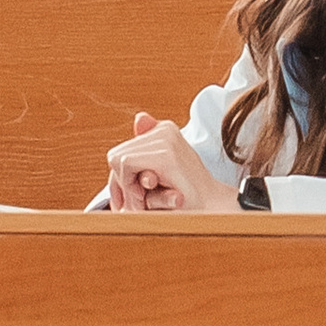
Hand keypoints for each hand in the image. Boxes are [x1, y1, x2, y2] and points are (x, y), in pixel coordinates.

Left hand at [105, 113, 239, 212]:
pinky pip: (126, 164)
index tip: (138, 192)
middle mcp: (164, 130)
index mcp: (163, 130)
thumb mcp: (160, 171)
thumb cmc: (184, 195)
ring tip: (151, 195)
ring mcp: (165, 140)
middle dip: (124, 181)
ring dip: (128, 186)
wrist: (210, 208)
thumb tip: (139, 117)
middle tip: (147, 195)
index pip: (121, 151)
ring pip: (117, 159)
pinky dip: (131, 185)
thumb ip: (143, 150)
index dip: (123, 177)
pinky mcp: (165, 155)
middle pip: (115, 155)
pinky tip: (152, 193)